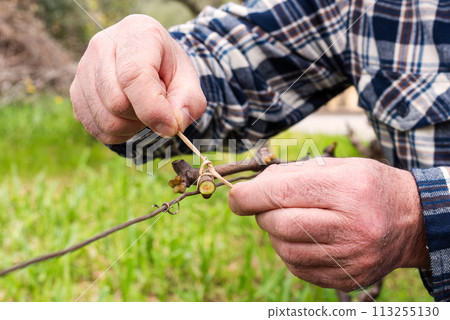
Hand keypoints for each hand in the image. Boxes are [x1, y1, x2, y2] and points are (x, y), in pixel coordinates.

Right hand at [70, 14, 205, 143]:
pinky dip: (117, 133)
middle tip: (158, 109)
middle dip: (143, 117)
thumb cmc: (169, 70)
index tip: (170, 127)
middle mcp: (102, 45)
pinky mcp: (76, 90)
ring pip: (105, 119)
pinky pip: (95, 127)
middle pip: (116, 101)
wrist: (150, 61)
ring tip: (143, 111)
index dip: (152, 109)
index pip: (133, 75)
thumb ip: (187, 102)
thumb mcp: (188, 81)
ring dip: (131, 127)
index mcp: (136, 32)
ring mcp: (84, 67)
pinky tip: (129, 119)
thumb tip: (172, 125)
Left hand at [228, 158, 429, 291]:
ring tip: (288, 220)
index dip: (250, 196)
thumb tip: (249, 190)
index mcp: (347, 188)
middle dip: (263, 214)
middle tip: (268, 206)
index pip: (284, 193)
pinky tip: (302, 239)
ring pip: (287, 250)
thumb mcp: (336, 167)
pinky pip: (300, 268)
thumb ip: (290, 175)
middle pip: (281, 224)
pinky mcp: (349, 277)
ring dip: (275, 234)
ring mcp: (352, 256)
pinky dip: (290, 252)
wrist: (410, 219)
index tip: (235, 197)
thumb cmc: (366, 185)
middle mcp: (353, 225)